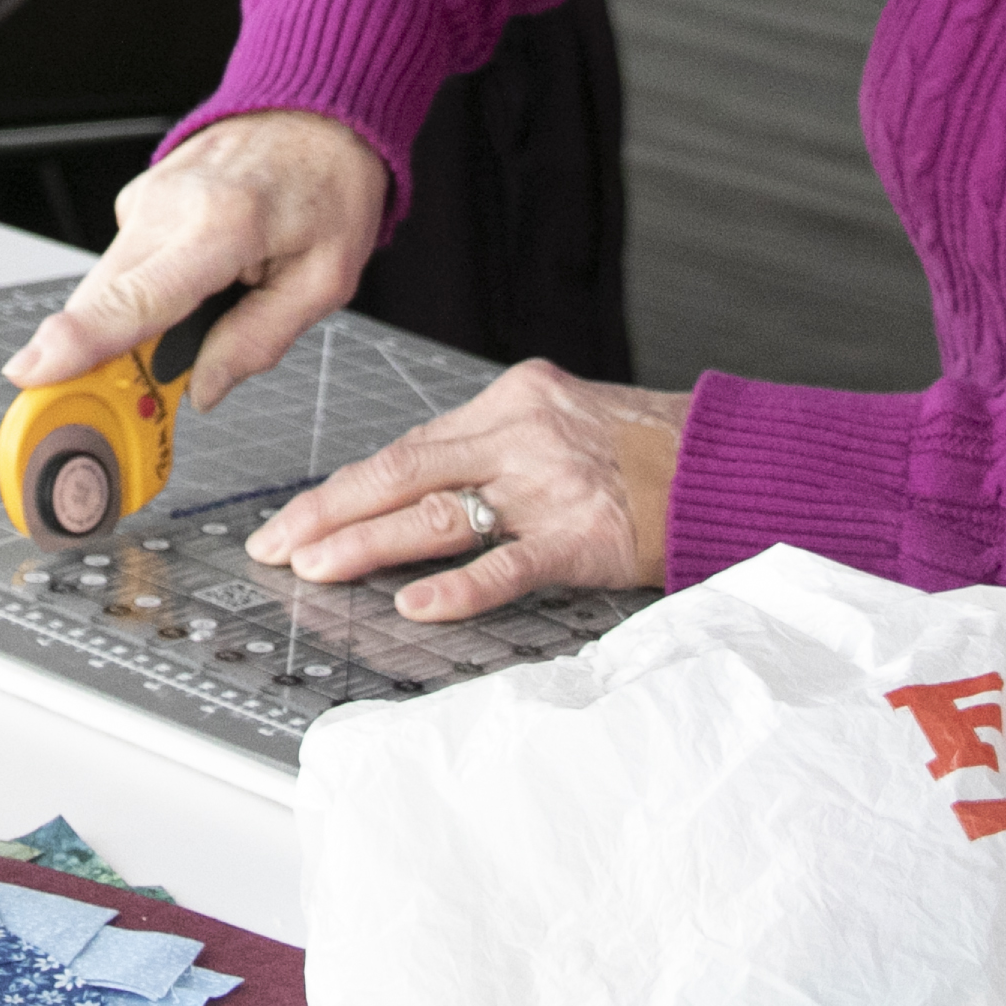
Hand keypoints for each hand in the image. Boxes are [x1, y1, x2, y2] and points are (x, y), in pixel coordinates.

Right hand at [1, 111, 387, 412]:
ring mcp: (146, 198)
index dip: (80, 341)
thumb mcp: (325, 280)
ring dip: (132, 325)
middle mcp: (170, 206)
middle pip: (104, 303)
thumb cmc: (327, 187)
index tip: (32, 370)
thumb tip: (202, 389)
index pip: (138, 298)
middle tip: (122, 409)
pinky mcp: (137, 200)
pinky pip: (126, 267)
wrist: (316, 110)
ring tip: (201, 319)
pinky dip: (147, 290)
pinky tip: (198, 277)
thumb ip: (258, 342)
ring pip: (109, 289)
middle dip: (100, 360)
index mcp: (223, 226)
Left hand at [245, 359, 690, 620]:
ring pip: (437, 515)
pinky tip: (415, 606)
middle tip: (274, 543)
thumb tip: (417, 489)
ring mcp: (550, 485)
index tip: (292, 515)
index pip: (406, 448)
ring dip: (367, 544)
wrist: (731, 463)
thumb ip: (493, 449)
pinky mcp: (585, 537)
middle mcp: (520, 434)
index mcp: (510, 400)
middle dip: (328, 511)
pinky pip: (509, 564)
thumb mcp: (560, 420)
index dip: (343, 486)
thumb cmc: (647, 448)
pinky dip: (459, 587)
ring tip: (314, 567)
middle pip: (401, 473)